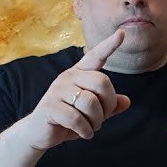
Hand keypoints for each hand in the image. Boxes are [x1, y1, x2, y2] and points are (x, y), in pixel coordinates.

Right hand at [17, 30, 131, 150]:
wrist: (40, 133)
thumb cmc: (69, 118)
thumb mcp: (93, 112)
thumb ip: (110, 106)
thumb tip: (126, 102)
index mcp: (80, 73)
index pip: (96, 56)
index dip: (109, 45)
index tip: (122, 33)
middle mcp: (69, 77)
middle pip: (102, 82)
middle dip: (108, 105)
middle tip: (103, 118)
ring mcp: (58, 90)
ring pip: (90, 102)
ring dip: (97, 120)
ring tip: (92, 126)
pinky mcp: (50, 106)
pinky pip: (76, 118)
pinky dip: (85, 130)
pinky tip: (84, 134)